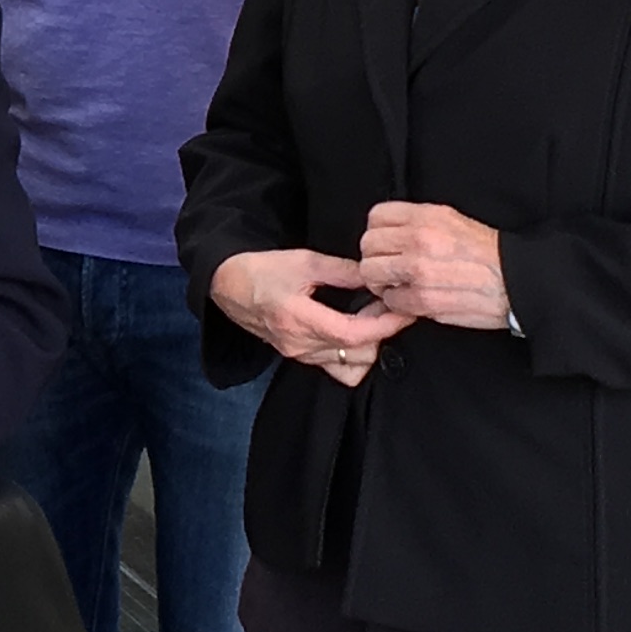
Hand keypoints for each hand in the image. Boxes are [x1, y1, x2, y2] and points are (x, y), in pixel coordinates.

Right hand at [210, 248, 388, 387]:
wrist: (227, 285)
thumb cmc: (261, 271)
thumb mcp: (303, 261)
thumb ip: (342, 271)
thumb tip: (375, 276)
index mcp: (300, 320)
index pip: (355, 335)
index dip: (385, 325)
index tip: (403, 311)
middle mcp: (300, 345)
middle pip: (359, 354)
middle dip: (380, 331)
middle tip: (385, 305)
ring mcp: (299, 355)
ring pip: (351, 367)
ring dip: (367, 344)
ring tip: (368, 317)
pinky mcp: (298, 356)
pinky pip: (336, 369)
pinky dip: (352, 355)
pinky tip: (351, 333)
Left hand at [360, 201, 512, 330]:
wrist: (516, 280)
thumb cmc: (488, 253)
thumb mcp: (453, 220)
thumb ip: (418, 221)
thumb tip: (390, 229)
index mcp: (427, 217)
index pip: (376, 216)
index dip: (378, 231)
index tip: (385, 242)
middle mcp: (419, 241)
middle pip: (368, 245)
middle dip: (376, 257)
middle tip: (389, 265)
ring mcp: (419, 271)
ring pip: (371, 273)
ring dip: (381, 281)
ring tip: (398, 283)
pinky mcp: (422, 300)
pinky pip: (390, 300)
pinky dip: (397, 302)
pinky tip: (412, 297)